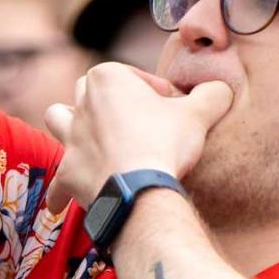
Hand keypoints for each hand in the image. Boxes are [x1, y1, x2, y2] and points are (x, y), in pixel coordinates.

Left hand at [43, 63, 231, 212]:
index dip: (156, 92)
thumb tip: (221, 89)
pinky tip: (64, 202)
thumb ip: (212, 94)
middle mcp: (81, 103)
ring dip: (69, 125)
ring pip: (58, 118)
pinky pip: (57, 180)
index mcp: (107, 78)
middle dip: (111, 102)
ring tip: (89, 137)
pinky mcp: (67, 171)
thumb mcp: (199, 113)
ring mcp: (70, 138)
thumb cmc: (165, 143)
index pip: (134, 76)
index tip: (172, 108)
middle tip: (138, 121)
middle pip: (91, 91)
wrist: (138, 188)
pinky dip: (60, 190)